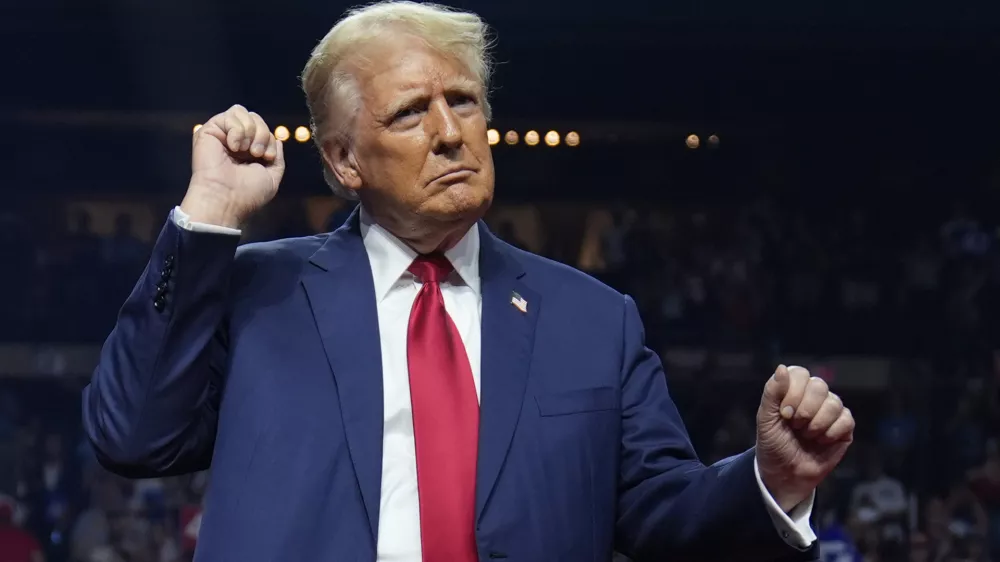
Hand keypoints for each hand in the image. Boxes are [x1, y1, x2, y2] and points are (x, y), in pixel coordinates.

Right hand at [180, 104, 285, 227]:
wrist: (226, 199)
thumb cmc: (247, 193)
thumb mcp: (271, 176)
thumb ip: (277, 157)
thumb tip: (278, 139)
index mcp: (247, 151)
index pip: (264, 130)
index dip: (270, 140)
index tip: (267, 158)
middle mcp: (234, 141)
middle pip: (255, 117)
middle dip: (262, 133)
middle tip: (257, 154)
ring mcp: (222, 135)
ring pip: (242, 112)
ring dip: (250, 131)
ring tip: (245, 150)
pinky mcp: (209, 130)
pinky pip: (230, 115)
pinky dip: (237, 130)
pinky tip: (233, 147)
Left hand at [756, 365, 853, 511]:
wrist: (785, 474)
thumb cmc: (773, 444)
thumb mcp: (766, 419)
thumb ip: (772, 392)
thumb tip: (782, 367)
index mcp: (793, 390)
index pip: (800, 373)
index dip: (793, 392)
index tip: (784, 414)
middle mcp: (814, 397)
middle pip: (819, 385)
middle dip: (805, 409)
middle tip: (795, 426)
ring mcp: (830, 411)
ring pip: (833, 402)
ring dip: (816, 423)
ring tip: (806, 435)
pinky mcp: (844, 428)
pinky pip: (846, 419)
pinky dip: (830, 432)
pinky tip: (820, 441)